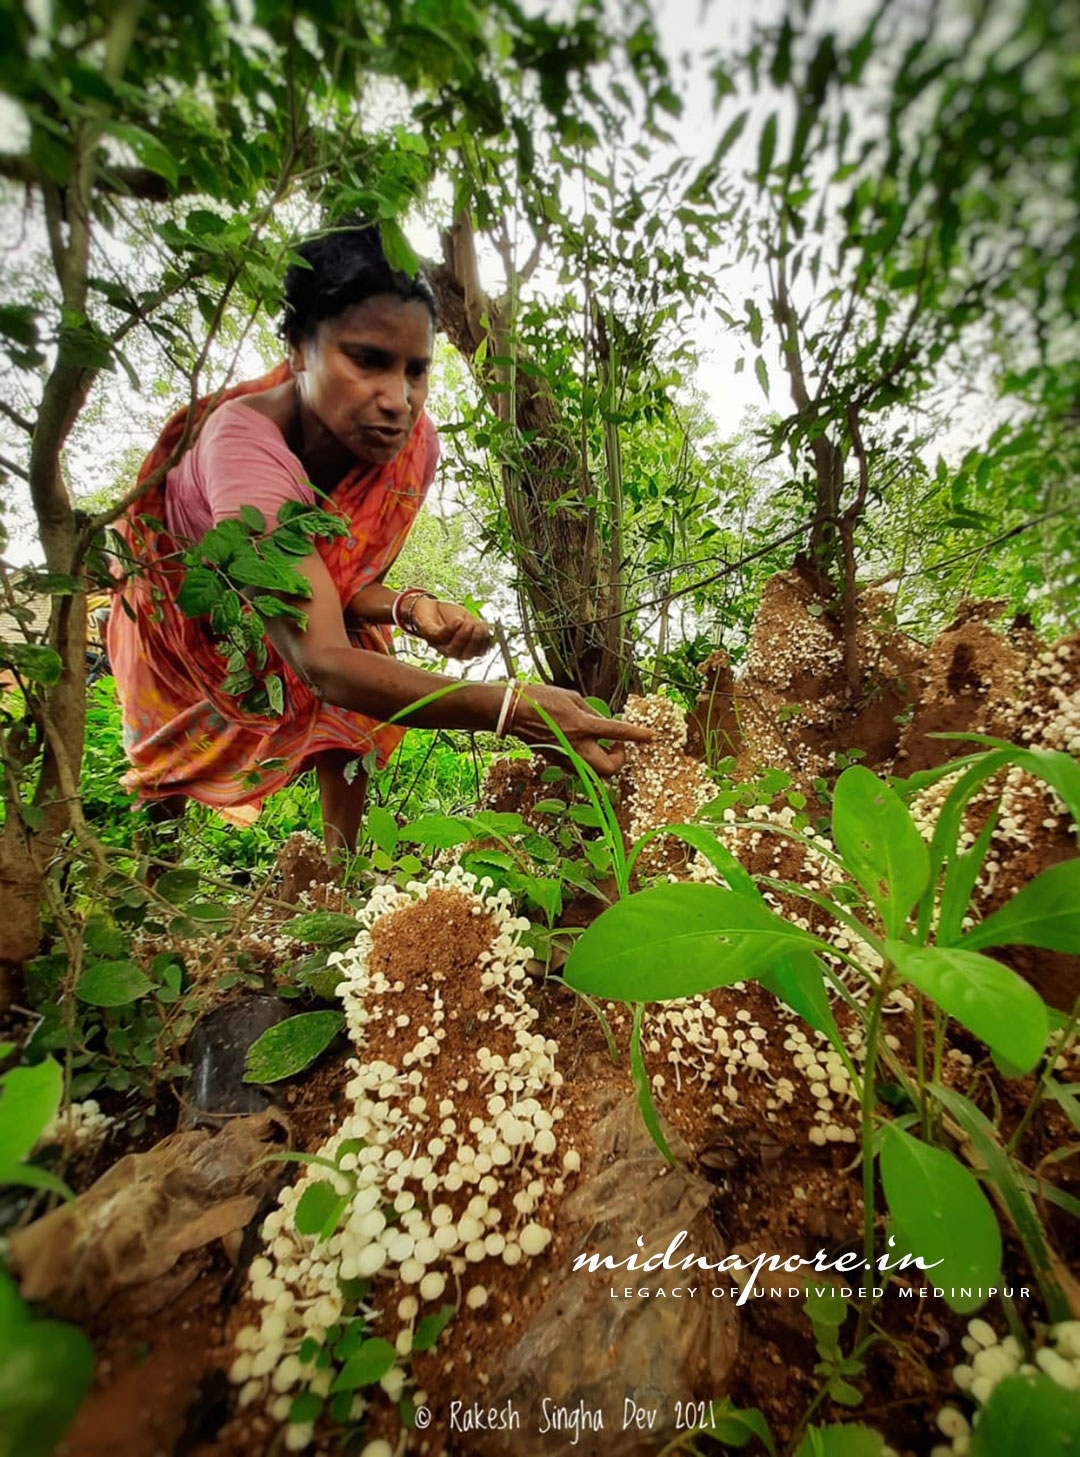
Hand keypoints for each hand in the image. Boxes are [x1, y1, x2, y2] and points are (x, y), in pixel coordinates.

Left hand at [410, 598, 492, 660]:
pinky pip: (440, 636)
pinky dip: (450, 629)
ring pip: (453, 650)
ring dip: (463, 637)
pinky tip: (458, 620)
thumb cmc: (448, 615)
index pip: (478, 652)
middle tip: (477, 626)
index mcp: (465, 648)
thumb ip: (477, 626)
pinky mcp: (428, 635)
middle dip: (474, 640)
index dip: (484, 642)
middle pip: (466, 655)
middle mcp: (452, 651)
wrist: (427, 605)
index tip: (486, 628)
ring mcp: (439, 645)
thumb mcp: (467, 619)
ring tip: (467, 623)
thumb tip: (488, 630)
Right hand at [507, 683, 654, 775]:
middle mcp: (577, 746)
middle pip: (610, 770)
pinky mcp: (558, 762)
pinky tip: (583, 745)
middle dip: (619, 760)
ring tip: (601, 744)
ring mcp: (567, 757)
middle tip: (617, 745)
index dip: (638, 735)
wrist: (513, 713)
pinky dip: (588, 760)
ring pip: (595, 774)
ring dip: (604, 762)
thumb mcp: (573, 698)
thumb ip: (592, 713)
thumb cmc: (541, 699)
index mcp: (583, 726)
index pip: (619, 733)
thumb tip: (605, 723)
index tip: (651, 737)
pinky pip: (580, 769)